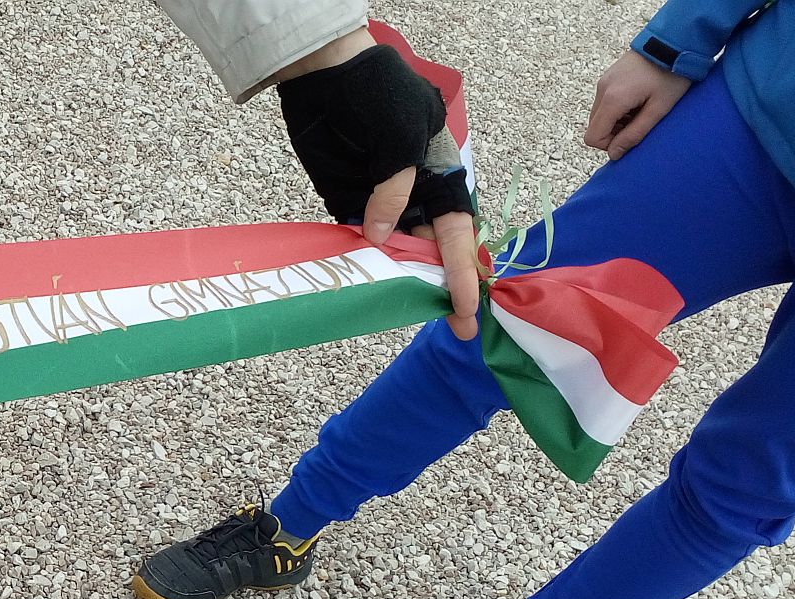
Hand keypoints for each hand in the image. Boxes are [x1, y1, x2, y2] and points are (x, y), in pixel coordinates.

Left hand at [277, 34, 480, 332]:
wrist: (326, 75)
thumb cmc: (375, 95)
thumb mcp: (398, 137)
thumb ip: (394, 189)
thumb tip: (381, 236)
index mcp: (441, 177)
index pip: (458, 234)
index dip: (465, 273)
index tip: (468, 309)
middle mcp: (415, 196)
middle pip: (433, 252)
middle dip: (444, 289)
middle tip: (457, 328)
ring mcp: (381, 203)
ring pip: (397, 253)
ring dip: (404, 283)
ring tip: (414, 318)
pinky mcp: (346, 204)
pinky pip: (358, 243)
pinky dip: (363, 266)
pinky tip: (368, 292)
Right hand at [585, 50, 690, 159]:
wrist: (675, 41)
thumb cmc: (671, 76)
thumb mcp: (658, 109)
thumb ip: (635, 134)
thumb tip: (614, 154)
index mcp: (613, 100)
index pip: (593, 137)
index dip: (610, 144)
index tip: (632, 135)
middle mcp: (602, 90)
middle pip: (594, 127)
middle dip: (614, 131)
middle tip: (640, 121)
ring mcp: (603, 81)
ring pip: (599, 114)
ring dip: (616, 119)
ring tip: (641, 108)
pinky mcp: (608, 76)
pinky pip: (604, 101)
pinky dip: (617, 107)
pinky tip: (638, 97)